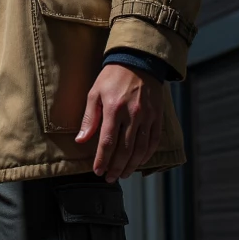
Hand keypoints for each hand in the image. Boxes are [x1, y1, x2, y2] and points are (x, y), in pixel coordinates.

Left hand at [75, 65, 163, 180]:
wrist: (139, 61)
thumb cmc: (112, 77)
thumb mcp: (95, 93)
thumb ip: (89, 118)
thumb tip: (81, 140)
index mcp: (114, 109)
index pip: (107, 142)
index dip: (102, 160)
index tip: (97, 171)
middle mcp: (132, 115)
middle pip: (125, 150)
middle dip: (116, 167)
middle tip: (110, 178)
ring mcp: (147, 116)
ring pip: (140, 149)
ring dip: (131, 165)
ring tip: (123, 174)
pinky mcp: (157, 116)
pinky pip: (153, 140)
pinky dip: (147, 154)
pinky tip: (139, 162)